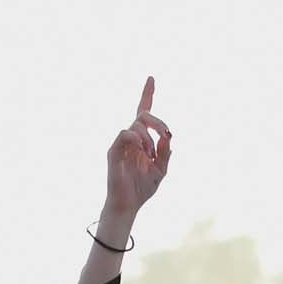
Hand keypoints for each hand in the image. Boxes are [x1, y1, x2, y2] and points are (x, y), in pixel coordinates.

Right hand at [103, 77, 172, 220]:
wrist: (128, 205)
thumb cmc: (142, 189)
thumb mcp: (161, 170)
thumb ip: (166, 153)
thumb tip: (168, 137)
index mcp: (142, 141)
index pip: (144, 113)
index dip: (147, 94)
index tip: (152, 78)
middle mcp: (131, 138)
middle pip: (143, 114)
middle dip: (159, 121)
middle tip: (166, 134)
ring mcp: (121, 144)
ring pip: (136, 124)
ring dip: (150, 137)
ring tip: (151, 155)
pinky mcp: (114, 151)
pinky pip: (125, 134)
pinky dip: (137, 140)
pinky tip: (143, 152)